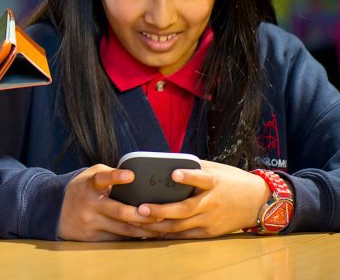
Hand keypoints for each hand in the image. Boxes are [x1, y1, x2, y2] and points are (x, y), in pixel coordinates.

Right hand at [57, 164, 163, 240]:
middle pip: (119, 211)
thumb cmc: (83, 189)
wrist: (55, 209)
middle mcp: (89, 204)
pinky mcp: (93, 237)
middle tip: (161, 214)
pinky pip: (118, 238)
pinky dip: (135, 237)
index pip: (101, 179)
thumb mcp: (91, 176)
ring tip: (162, 227)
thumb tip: (139, 178)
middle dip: (142, 215)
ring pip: (123, 229)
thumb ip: (111, 175)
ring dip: (145, 229)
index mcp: (89, 185)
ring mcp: (91, 222)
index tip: (131, 175)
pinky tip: (149, 235)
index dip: (115, 176)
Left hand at [134, 160, 270, 238]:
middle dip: (161, 210)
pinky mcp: (210, 233)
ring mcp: (211, 220)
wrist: (259, 202)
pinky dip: (168, 234)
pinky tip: (151, 231)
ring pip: (181, 226)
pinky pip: (186, 236)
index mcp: (215, 183)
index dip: (188, 176)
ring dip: (159, 225)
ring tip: (138, 221)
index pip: (202, 178)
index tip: (173, 173)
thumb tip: (166, 161)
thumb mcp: (217, 169)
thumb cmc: (232, 182)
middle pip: (185, 209)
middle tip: (141, 208)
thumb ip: (194, 167)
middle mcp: (212, 203)